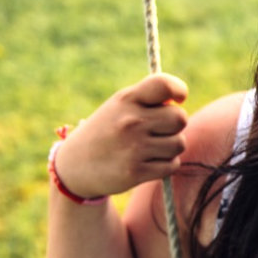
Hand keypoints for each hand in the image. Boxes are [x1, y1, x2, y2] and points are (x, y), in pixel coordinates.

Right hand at [55, 73, 188, 198]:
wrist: (76, 165)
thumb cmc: (107, 130)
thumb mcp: (119, 106)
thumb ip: (149, 100)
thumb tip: (180, 106)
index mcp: (126, 99)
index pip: (164, 85)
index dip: (178, 90)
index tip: (178, 99)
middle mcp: (131, 121)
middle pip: (180, 118)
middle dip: (174, 125)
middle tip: (159, 130)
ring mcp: (134, 147)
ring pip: (179, 144)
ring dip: (170, 147)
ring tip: (150, 147)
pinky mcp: (136, 172)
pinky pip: (172, 165)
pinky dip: (165, 165)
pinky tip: (148, 162)